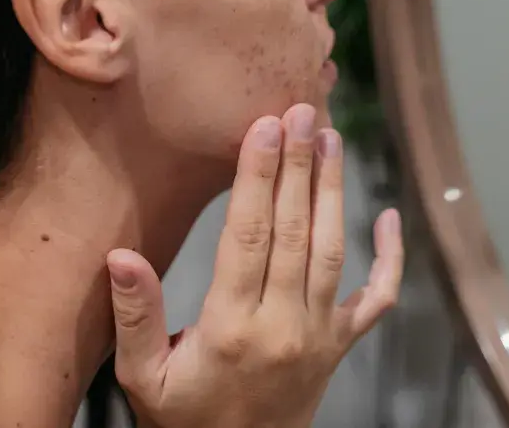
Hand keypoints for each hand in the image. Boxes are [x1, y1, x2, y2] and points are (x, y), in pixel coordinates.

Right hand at [105, 103, 403, 427]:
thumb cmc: (185, 419)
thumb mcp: (143, 380)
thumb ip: (134, 317)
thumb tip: (119, 255)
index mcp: (232, 328)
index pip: (248, 237)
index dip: (257, 177)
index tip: (263, 127)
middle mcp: (283, 325)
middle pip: (295, 231)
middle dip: (298, 166)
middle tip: (304, 110)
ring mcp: (319, 334)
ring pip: (334, 251)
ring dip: (333, 191)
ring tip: (330, 138)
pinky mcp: (340, 344)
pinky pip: (377, 298)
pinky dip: (390, 258)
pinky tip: (389, 217)